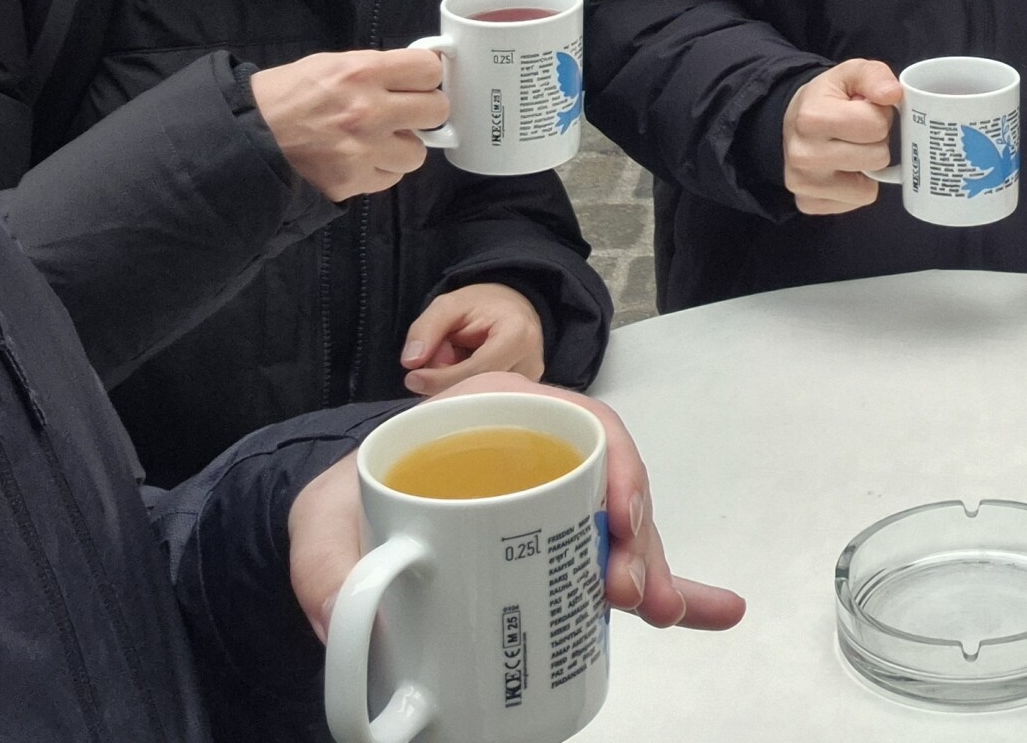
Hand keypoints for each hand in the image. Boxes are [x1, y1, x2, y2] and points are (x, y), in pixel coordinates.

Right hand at [249, 48, 448, 202]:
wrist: (244, 138)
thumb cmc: (282, 96)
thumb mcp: (328, 64)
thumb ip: (373, 69)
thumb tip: (412, 74)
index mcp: (362, 71)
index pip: (429, 70)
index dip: (426, 76)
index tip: (418, 81)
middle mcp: (369, 110)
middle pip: (437, 110)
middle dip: (423, 111)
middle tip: (404, 112)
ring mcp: (364, 150)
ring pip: (418, 152)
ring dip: (402, 146)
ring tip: (376, 140)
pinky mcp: (353, 181)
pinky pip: (390, 177)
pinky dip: (380, 170)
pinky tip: (358, 159)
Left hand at [288, 373, 746, 640]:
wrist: (344, 526)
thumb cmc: (347, 501)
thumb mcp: (321, 520)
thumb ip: (323, 563)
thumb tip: (347, 614)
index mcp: (493, 413)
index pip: (575, 418)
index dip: (612, 463)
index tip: (619, 518)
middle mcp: (534, 449)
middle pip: (610, 477)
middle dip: (638, 533)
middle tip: (632, 591)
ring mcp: (552, 501)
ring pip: (621, 524)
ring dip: (654, 564)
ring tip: (663, 611)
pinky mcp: (557, 548)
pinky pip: (621, 561)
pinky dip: (666, 585)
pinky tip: (705, 612)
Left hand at [399, 282, 545, 393]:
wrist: (512, 308)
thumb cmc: (482, 305)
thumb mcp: (449, 305)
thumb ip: (426, 329)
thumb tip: (410, 363)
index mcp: (518, 336)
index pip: (476, 371)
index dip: (440, 379)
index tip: (412, 379)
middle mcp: (530, 364)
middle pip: (478, 391)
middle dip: (446, 382)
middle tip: (438, 358)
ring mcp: (530, 384)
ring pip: (480, 401)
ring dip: (456, 387)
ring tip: (455, 359)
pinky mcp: (523, 398)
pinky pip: (485, 402)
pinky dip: (466, 391)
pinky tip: (463, 373)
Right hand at [782, 59, 902, 214]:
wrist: (792, 122)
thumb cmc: (826, 98)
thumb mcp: (850, 73)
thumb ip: (875, 75)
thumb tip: (892, 94)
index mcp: (811, 118)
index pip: (876, 126)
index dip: (879, 116)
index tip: (864, 111)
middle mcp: (803, 155)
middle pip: (877, 158)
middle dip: (875, 143)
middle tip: (858, 132)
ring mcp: (804, 184)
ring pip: (869, 188)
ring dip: (867, 167)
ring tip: (850, 149)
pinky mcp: (809, 204)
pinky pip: (857, 202)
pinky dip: (856, 187)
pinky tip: (842, 169)